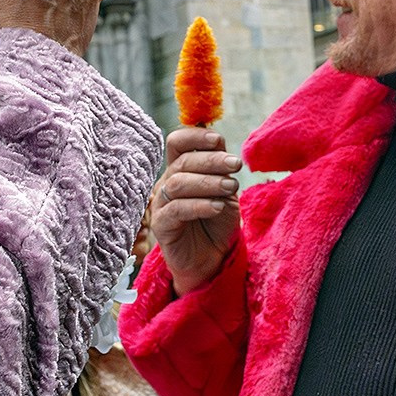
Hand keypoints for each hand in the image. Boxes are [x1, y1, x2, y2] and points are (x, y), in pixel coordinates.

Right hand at [151, 128, 241, 295]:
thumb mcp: (225, 191)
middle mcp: (167, 182)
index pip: (177, 142)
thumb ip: (220, 168)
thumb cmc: (217, 222)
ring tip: (231, 188)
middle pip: (182, 161)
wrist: (212, 259)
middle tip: (235, 165)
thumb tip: (219, 141)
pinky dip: (199, 205)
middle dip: (211, 160)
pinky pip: (176, 210)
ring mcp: (160, 203)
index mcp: (181, 169)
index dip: (194, 136)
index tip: (218, 139)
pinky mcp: (160, 225)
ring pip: (178, 183)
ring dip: (208, 182)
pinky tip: (217, 206)